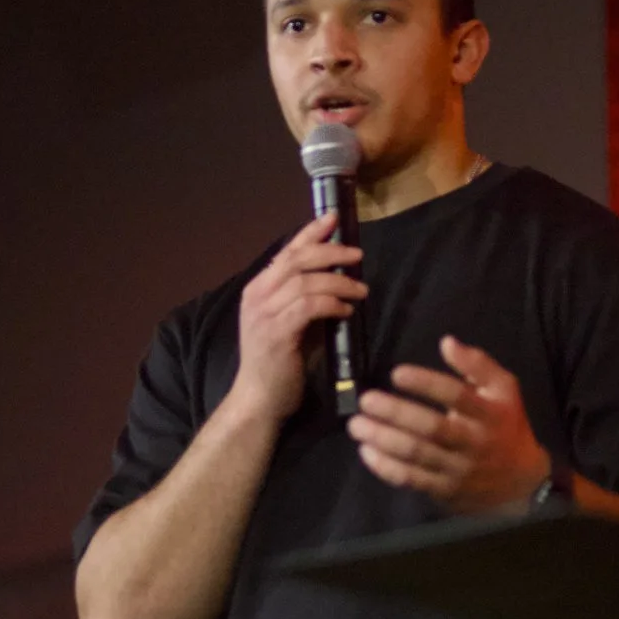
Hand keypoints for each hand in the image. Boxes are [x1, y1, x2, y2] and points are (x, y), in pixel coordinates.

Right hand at [227, 212, 366, 423]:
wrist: (259, 400)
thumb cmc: (280, 364)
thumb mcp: (291, 323)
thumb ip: (305, 300)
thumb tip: (338, 278)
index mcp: (258, 290)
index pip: (286, 252)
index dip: (309, 232)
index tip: (332, 218)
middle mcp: (257, 296)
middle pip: (297, 260)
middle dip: (330, 252)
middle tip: (357, 254)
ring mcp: (264, 315)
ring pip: (305, 282)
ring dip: (339, 282)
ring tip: (361, 288)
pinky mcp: (277, 334)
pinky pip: (309, 307)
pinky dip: (332, 304)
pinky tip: (346, 310)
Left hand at [348, 335, 548, 512]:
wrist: (520, 483)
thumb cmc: (505, 426)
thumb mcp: (504, 390)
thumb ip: (478, 365)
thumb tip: (446, 342)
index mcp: (489, 414)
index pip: (457, 396)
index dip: (426, 384)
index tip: (397, 374)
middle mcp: (473, 442)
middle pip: (432, 428)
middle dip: (396, 413)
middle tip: (366, 400)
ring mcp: (457, 469)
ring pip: (417, 455)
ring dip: (383, 440)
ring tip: (357, 425)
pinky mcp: (443, 490)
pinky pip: (411, 479)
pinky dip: (386, 467)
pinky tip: (367, 452)